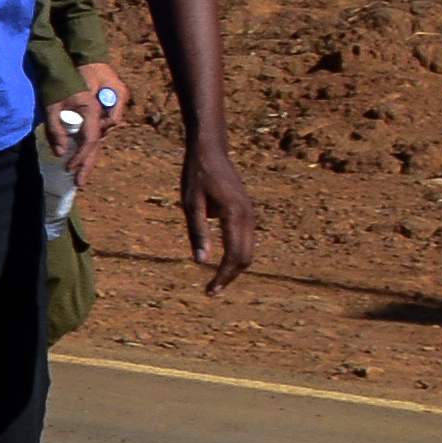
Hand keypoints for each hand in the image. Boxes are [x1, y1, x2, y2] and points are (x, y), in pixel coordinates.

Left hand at [59, 66, 127, 176]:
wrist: (78, 61)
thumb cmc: (60, 81)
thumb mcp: (52, 105)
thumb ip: (56, 129)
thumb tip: (60, 153)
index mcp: (93, 112)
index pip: (90, 141)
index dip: (80, 157)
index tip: (69, 169)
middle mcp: (101, 115)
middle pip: (96, 145)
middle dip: (87, 165)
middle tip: (79, 184)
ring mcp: (100, 115)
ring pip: (96, 141)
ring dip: (87, 158)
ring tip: (78, 175)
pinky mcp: (95, 114)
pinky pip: (92, 134)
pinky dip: (85, 147)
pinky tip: (78, 158)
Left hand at [181, 132, 256, 291]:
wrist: (210, 151)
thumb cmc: (196, 175)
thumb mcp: (190, 203)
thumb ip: (198, 232)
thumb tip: (202, 262)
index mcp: (234, 215)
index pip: (234, 256)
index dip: (223, 276)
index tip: (210, 291)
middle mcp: (248, 217)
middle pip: (246, 257)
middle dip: (230, 277)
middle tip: (211, 291)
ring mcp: (250, 214)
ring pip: (249, 250)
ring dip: (235, 268)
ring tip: (216, 282)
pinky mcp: (247, 212)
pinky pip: (246, 240)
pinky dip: (237, 255)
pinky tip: (222, 262)